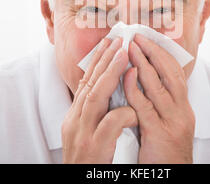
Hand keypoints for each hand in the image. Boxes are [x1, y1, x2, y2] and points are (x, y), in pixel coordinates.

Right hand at [62, 37, 137, 162]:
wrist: (78, 183)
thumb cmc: (86, 160)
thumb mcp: (86, 132)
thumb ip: (95, 113)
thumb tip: (108, 92)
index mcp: (75, 116)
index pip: (86, 82)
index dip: (98, 61)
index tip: (109, 43)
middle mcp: (75, 120)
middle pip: (89, 83)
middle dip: (104, 59)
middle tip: (117, 40)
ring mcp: (83, 133)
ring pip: (95, 97)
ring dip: (110, 74)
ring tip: (123, 55)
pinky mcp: (94, 147)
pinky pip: (109, 125)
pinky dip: (122, 113)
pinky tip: (134, 106)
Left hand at [123, 34, 194, 163]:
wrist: (172, 176)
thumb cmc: (165, 153)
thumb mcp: (167, 124)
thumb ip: (160, 104)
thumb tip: (144, 82)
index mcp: (184, 108)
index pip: (176, 73)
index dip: (162, 55)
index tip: (148, 40)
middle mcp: (182, 111)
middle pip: (170, 73)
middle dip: (154, 53)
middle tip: (138, 37)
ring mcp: (173, 122)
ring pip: (159, 85)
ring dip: (143, 64)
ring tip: (130, 48)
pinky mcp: (159, 133)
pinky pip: (145, 106)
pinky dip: (135, 88)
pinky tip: (126, 75)